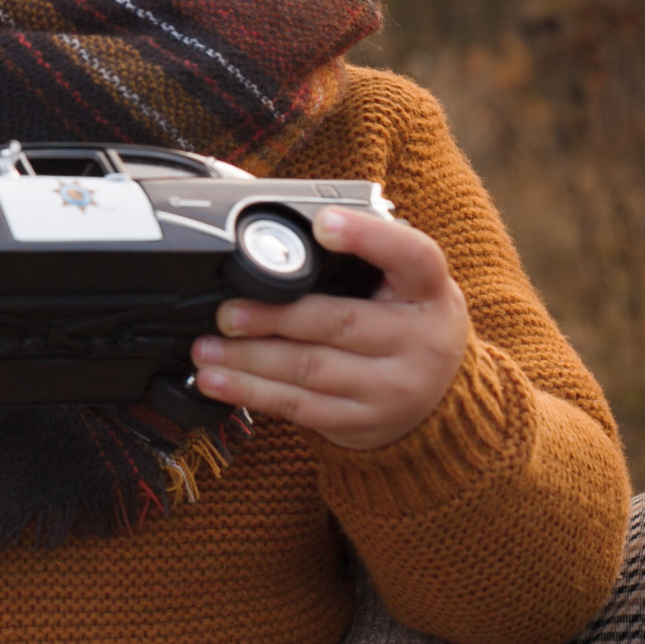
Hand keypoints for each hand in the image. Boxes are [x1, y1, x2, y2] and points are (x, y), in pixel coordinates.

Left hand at [190, 207, 469, 450]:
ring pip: (312, 369)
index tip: (322, 223)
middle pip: (340, 322)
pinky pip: (301, 407)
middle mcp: (420, 339)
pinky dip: (252, 393)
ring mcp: (394, 387)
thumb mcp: (401, 283)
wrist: (438, 397)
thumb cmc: (401, 319)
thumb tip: (275, 241)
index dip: (367, 237)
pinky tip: (217, 381)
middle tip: (227, 312)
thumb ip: (359, 260)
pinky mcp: (363, 420)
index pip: (410, 255)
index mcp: (428, 289)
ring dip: (249, 359)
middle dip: (275, 317)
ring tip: (206, 348)